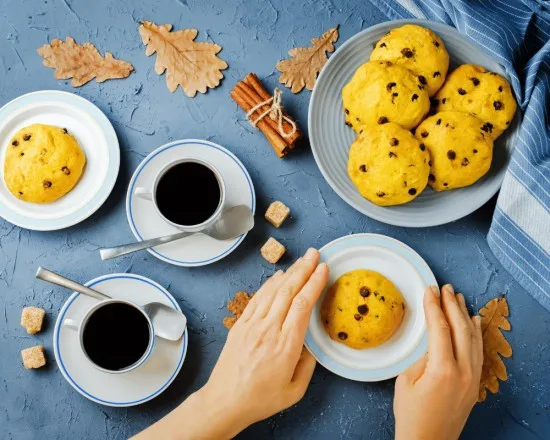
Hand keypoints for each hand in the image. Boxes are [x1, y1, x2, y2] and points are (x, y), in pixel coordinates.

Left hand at [134, 248, 328, 439]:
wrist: (225, 402)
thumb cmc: (260, 399)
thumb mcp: (295, 390)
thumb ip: (308, 365)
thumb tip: (312, 344)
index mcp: (286, 346)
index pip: (302, 305)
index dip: (314, 283)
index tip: (323, 269)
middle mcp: (268, 330)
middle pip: (288, 291)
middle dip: (303, 269)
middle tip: (314, 253)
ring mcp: (252, 326)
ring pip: (272, 291)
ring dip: (288, 273)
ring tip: (301, 260)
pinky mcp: (239, 325)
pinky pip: (257, 299)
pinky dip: (269, 284)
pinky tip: (278, 277)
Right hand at [394, 284, 482, 439]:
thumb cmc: (411, 415)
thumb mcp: (406, 381)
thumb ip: (421, 357)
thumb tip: (432, 341)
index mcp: (443, 369)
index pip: (440, 328)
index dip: (434, 306)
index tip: (429, 290)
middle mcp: (463, 372)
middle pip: (460, 328)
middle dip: (451, 305)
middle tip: (445, 287)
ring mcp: (472, 378)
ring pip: (473, 338)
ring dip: (465, 315)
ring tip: (458, 297)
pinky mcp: (474, 384)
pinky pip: (479, 352)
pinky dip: (476, 333)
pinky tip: (473, 321)